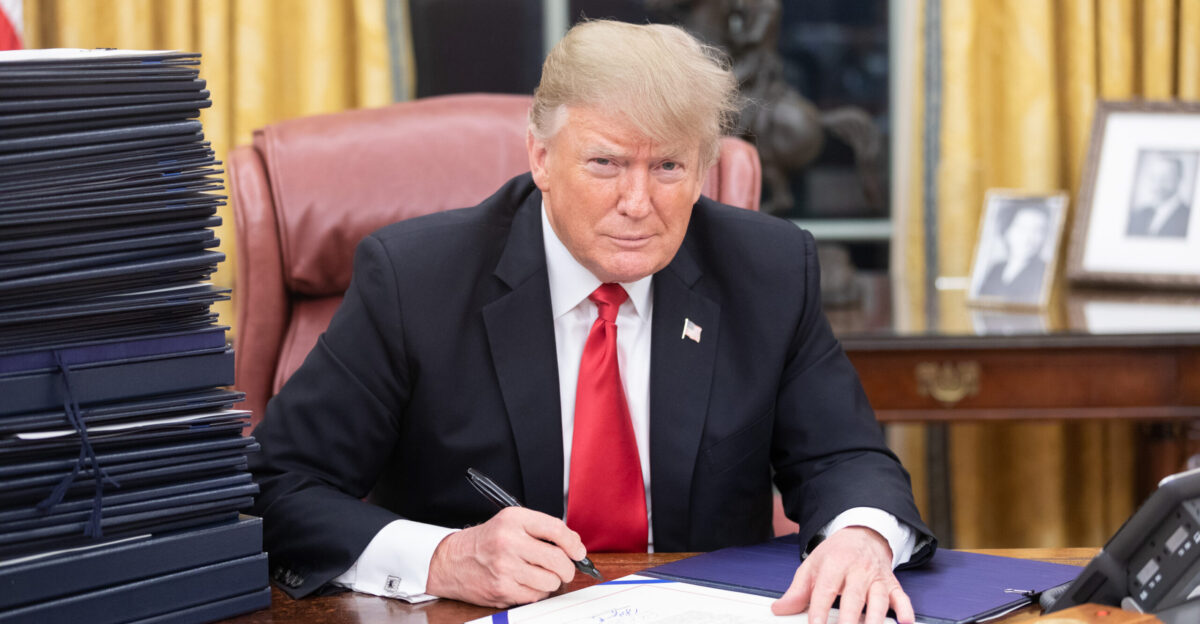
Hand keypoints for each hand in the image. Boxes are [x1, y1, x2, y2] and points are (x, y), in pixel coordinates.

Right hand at [425, 507, 586, 607]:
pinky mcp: (502, 589)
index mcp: (513, 519)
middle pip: (557, 559)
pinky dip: (536, 592)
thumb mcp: (510, 522)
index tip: (578, 551)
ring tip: (539, 575)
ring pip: (550, 581)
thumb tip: (573, 544)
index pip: (555, 529)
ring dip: (551, 581)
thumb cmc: (485, 541)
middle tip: (564, 568)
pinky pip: (536, 595)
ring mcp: (505, 567)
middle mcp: (509, 541)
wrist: (452, 561)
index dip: (573, 543)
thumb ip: (541, 529)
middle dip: (567, 567)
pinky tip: (525, 583)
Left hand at [771, 526, 913, 623]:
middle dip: (849, 621)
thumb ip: (797, 591)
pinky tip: (905, 621)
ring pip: (879, 600)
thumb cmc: (836, 554)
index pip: (826, 590)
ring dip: (875, 620)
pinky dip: (905, 609)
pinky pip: (901, 597)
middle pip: (854, 598)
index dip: (820, 610)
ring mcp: (877, 577)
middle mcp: (858, 570)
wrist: (863, 534)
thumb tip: (779, 609)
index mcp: (835, 564)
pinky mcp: (892, 584)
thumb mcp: (812, 566)